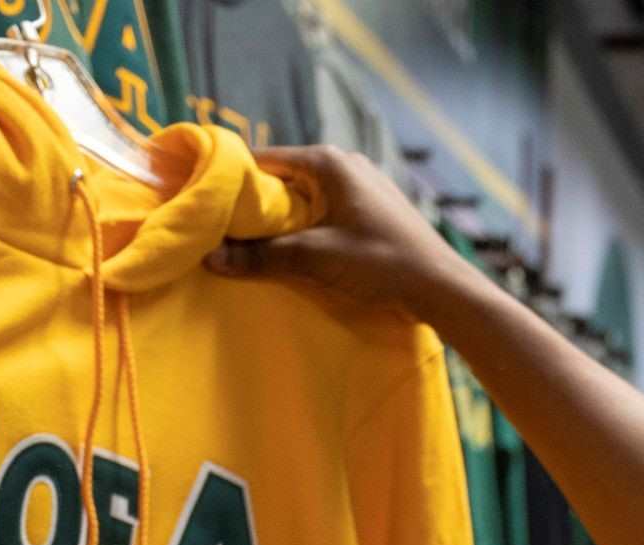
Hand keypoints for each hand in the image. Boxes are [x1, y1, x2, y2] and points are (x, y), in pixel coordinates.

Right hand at [204, 145, 478, 315]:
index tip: (203, 201)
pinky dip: (303, 224)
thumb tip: (210, 258)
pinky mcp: (369, 206)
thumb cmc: (382, 262)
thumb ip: (262, 256)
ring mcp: (359, 184)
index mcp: (328, 162)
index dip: (230, 180)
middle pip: (281, 177)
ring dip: (279, 217)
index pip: (262, 159)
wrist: (440, 286)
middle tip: (220, 228)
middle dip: (253, 202)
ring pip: (302, 195)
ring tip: (248, 242)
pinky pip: (323, 208)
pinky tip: (290, 248)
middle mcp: (343, 163)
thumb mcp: (316, 258)